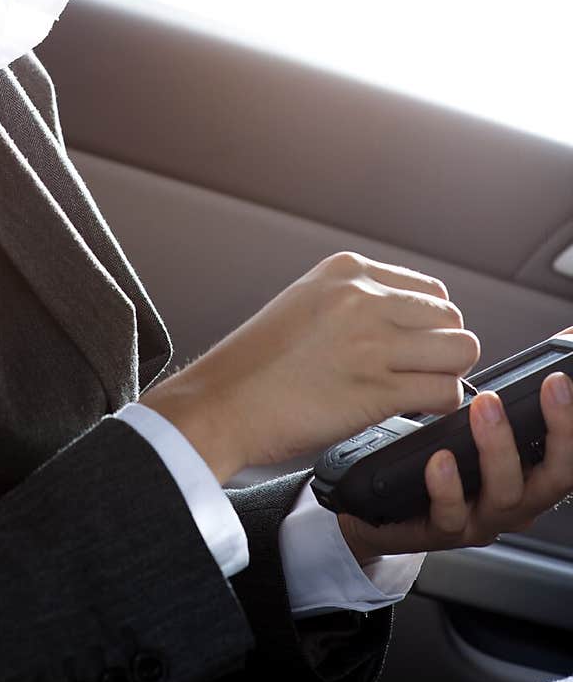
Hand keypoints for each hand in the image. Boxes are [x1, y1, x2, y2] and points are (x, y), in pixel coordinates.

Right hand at [141, 249, 479, 481]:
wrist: (221, 403)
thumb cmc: (257, 363)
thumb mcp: (305, 301)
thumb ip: (355, 298)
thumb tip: (409, 318)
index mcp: (347, 271)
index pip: (430, 291)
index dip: (429, 326)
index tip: (414, 347)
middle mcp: (363, 299)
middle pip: (450, 319)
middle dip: (443, 349)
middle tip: (420, 373)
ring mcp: (371, 343)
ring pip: (460, 351)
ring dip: (446, 375)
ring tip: (420, 390)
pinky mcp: (375, 390)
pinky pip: (444, 391)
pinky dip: (440, 405)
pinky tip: (415, 410)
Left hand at [338, 372, 572, 565]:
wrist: (387, 511)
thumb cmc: (444, 461)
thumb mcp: (483, 427)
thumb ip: (514, 396)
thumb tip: (560, 344)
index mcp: (532, 476)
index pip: (568, 453)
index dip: (571, 421)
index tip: (561, 381)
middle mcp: (516, 502)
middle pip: (555, 477)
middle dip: (557, 432)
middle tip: (550, 387)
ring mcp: (482, 520)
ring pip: (506, 495)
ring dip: (499, 449)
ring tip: (484, 408)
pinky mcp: (441, 531)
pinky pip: (451, 515)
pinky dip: (449, 488)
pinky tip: (440, 460)